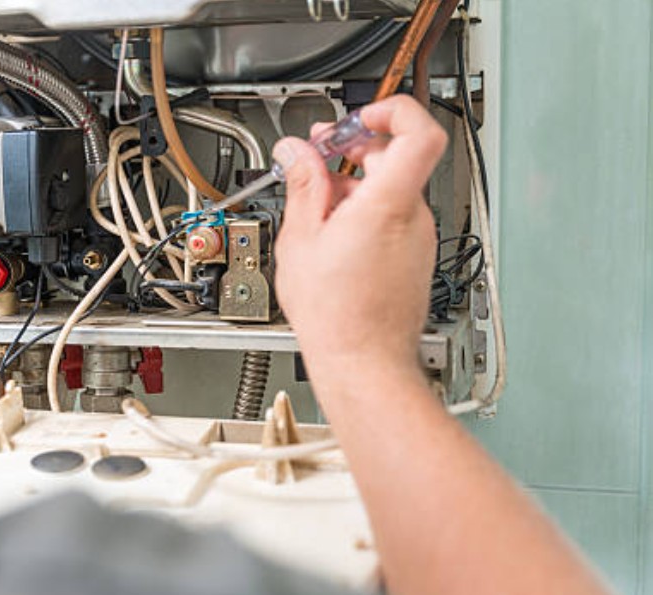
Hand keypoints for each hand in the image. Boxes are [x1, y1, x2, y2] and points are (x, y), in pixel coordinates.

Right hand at [273, 96, 447, 387]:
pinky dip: (365, 212)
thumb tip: (296, 152)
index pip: (420, 131)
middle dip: (355, 148)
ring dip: (354, 184)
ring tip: (316, 204)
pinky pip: (394, 218)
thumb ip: (302, 185)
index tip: (361, 116)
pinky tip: (333, 233)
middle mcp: (413, 217)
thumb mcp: (301, 239)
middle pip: (396, 158)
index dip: (392, 111)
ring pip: (391, 190)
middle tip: (317, 153)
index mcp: (388, 203)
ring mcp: (418, 238)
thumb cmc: (336, 314)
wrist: (362, 361)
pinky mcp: (414, 257)